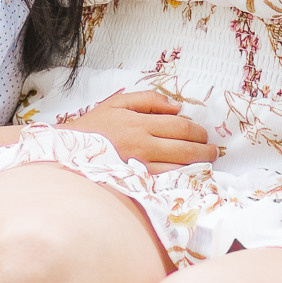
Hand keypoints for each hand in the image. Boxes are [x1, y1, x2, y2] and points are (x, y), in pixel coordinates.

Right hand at [58, 88, 210, 170]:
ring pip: (179, 167)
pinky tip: (189, 176)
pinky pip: (166, 181)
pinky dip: (182, 179)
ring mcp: (140, 166)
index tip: (204, 134)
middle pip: (185, 148)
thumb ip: (149, 100)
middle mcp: (142, 145)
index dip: (197, 131)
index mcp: (139, 123)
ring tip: (206, 163)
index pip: (180, 126)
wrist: (69, 152)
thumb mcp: (119, 102)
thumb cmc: (96, 126)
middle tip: (212, 151)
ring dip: (197, 166)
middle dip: (204, 150)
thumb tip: (178, 106)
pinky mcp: (137, 182)